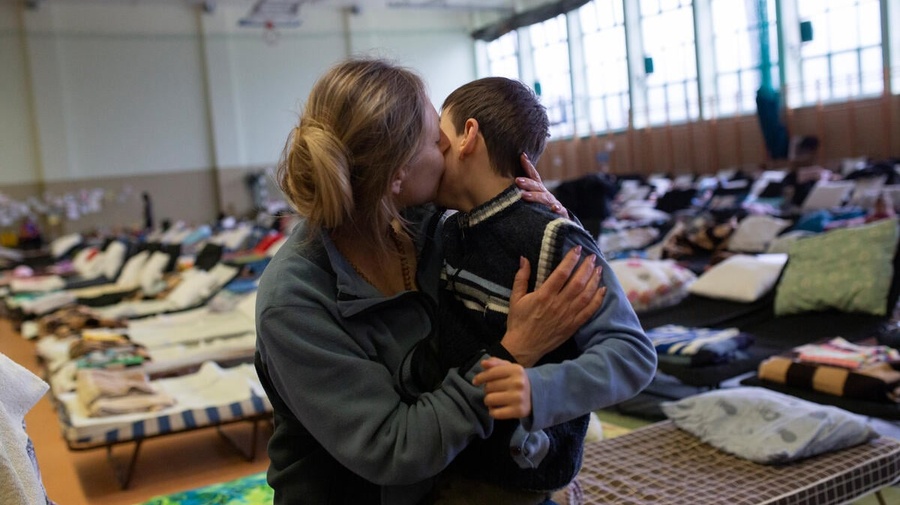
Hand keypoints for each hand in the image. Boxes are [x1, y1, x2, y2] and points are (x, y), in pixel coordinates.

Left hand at [473, 357, 530, 419]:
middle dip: (487, 389)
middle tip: (493, 391)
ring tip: (495, 399)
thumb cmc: (518, 380)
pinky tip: (497, 408)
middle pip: (488, 387)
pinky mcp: (518, 411)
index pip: (491, 373)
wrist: (537, 395)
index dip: (480, 377)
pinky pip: (495, 413)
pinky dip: (492, 411)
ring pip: (489, 400)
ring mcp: (518, 398)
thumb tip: (483, 363)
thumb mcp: (510, 368)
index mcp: (516, 370)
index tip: (475, 381)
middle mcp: (518, 383)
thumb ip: (496, 363)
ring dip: (489, 401)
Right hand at [501, 246, 606, 366]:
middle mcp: (558, 304)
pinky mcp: (573, 326)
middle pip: (578, 282)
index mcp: (544, 296)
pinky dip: (597, 300)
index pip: (562, 273)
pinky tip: (603, 290)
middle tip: (592, 257)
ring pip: (586, 295)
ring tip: (599, 269)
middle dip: (587, 267)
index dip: (571, 259)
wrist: (523, 347)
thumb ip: (521, 278)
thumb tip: (524, 258)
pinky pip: (589, 311)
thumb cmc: (518, 322)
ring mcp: (567, 316)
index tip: (577, 249)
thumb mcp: (515, 298)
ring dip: (594, 280)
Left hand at [515, 153, 566, 216]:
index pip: (533, 175)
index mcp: (538, 189)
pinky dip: (557, 209)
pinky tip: (553, 209)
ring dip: (535, 196)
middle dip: (527, 183)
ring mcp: (553, 203)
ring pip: (544, 198)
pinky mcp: (560, 213)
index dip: (528, 166)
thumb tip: (507, 182)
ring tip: (525, 196)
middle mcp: (546, 194)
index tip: (522, 156)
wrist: (559, 220)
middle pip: (536, 186)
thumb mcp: (532, 198)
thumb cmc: (541, 208)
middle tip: (517, 181)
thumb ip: (522, 191)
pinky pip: (559, 211)